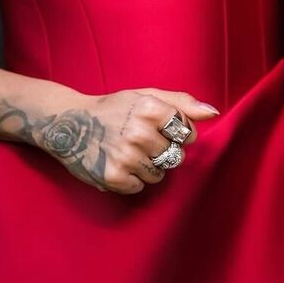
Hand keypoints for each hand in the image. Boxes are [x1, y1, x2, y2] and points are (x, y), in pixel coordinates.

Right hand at [23, 88, 219, 194]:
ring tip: (129, 152)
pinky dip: (132, 179)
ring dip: (149, 166)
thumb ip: (182, 103)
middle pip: (175, 156)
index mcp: (149, 108)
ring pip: (160, 174)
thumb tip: (213, 113)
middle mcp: (138, 132)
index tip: (164, 130)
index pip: (187, 132)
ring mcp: (125, 156)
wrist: (70, 124)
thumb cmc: (115, 108)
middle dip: (163, 151)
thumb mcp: (147, 96)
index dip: (179, 133)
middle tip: (142, 141)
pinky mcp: (114, 177)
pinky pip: (140, 186)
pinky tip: (119, 163)